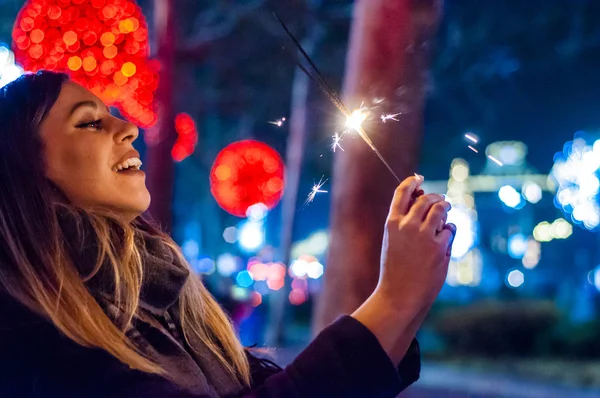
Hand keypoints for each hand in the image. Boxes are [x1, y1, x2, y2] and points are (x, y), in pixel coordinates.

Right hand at [376, 176, 453, 310]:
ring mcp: (424, 235)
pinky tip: (445, 239)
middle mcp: (407, 225)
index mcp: (391, 222)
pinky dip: (449, 232)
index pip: (402, 192)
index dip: (412, 182)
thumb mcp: (393, 240)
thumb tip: (423, 201)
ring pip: (440, 210)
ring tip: (446, 210)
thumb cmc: (395, 268)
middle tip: (441, 200)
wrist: (399, 295)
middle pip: (426, 199)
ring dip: (445, 208)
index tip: (419, 177)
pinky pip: (450, 230)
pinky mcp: (439, 247)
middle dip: (436, 197)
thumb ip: (405, 221)